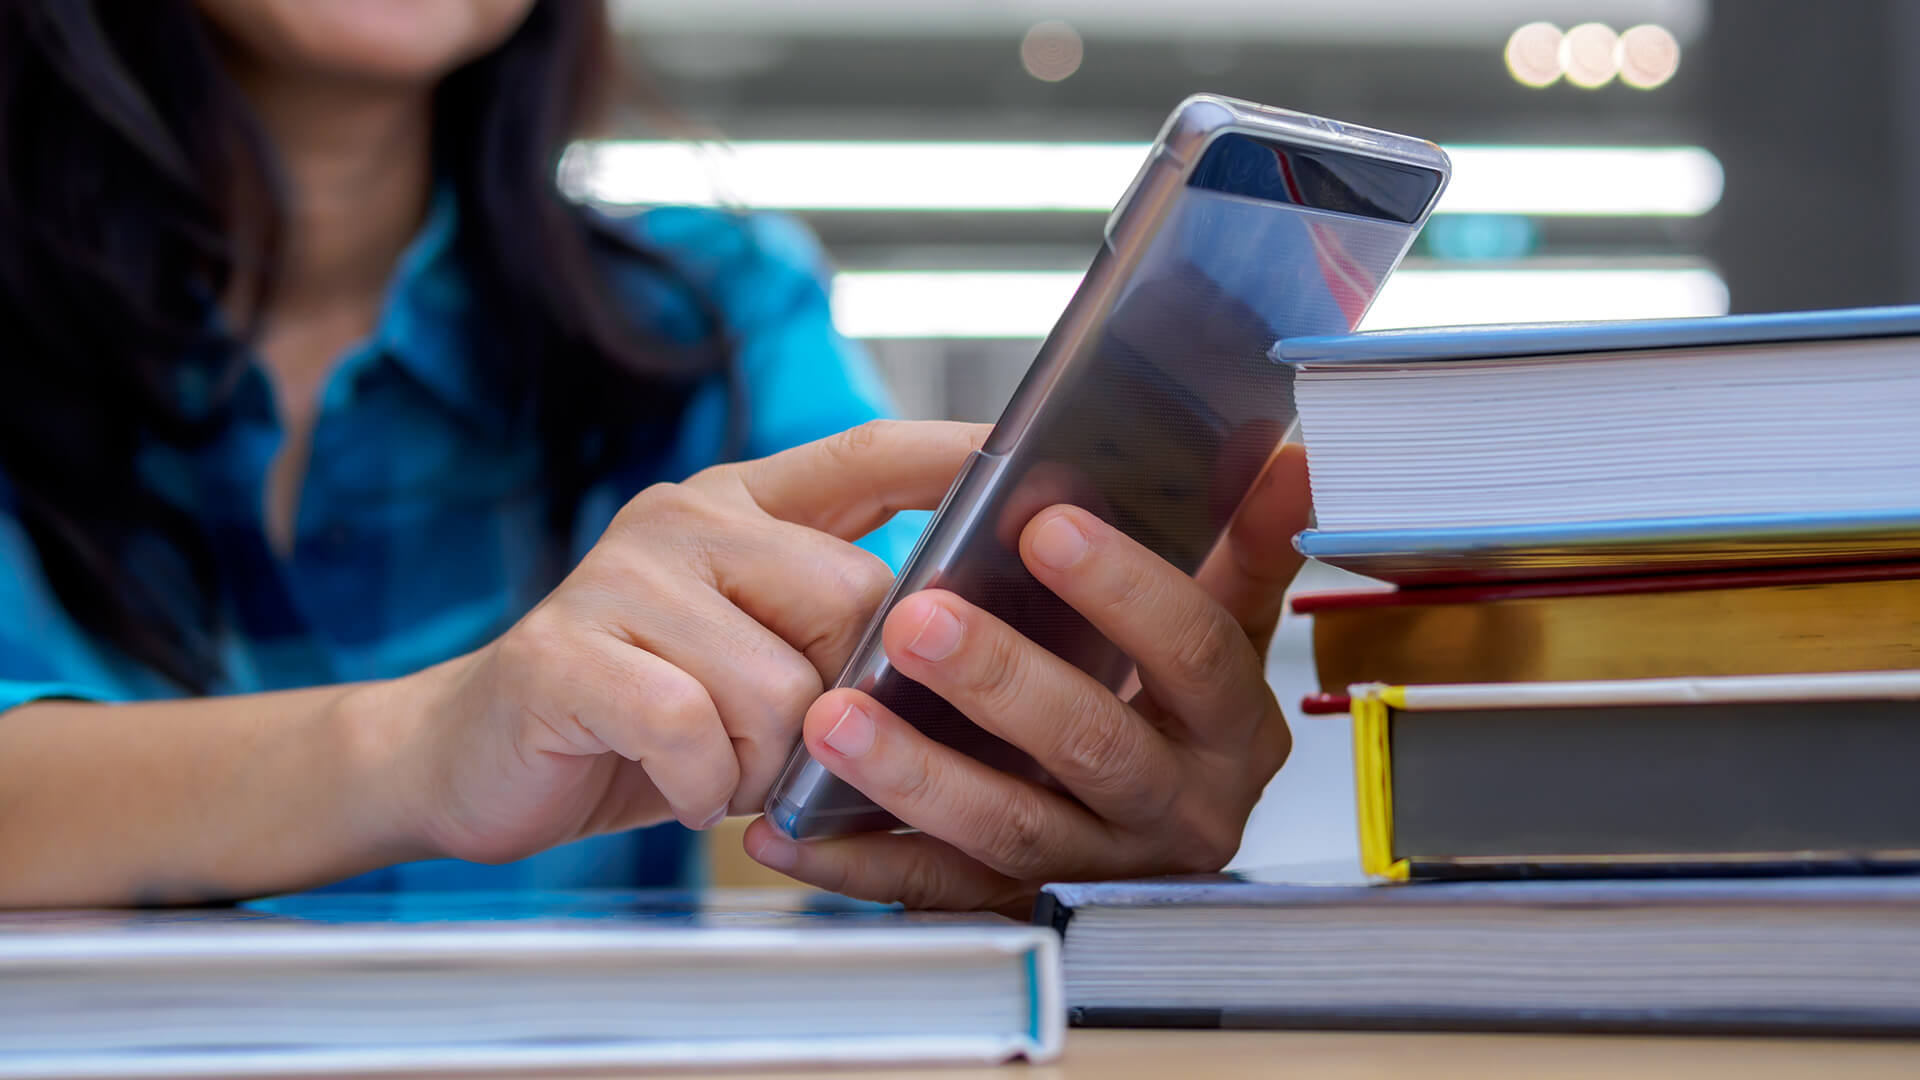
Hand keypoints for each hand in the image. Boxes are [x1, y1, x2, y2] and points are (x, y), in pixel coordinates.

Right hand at [374, 421, 986, 865]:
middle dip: (843, 699)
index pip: (868, 455)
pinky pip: (697, 733)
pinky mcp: (569, 654)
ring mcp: (623, 580)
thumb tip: (965, 641)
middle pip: (853, 597)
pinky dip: (701, 787)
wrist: (471, 755)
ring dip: (765, 761)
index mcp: (741, 506)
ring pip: (784, 685)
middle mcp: (686, 521)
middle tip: (787, 740)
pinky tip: (673, 784)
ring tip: (719, 764)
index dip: (954, 455)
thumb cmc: (640, 713)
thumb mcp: (753, 654)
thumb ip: (837, 626)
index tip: (1029, 454)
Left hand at [741, 443, 1310, 914]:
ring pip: (1009, 829)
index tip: (1047, 523)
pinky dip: (860, 862)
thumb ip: (1248, 544)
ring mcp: (1099, 869)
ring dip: (917, 775)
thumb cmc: (1171, 703)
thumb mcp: (1224, 624)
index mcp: (1231, 726)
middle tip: (917, 619)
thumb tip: (1287, 458)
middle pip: (1095, 745)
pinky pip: (937, 894)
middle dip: (1002, 680)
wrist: (1149, 833)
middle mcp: (1179, 808)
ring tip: (833, 718)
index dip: (1127, 590)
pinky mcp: (1023, 911)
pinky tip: (791, 825)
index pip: (1197, 653)